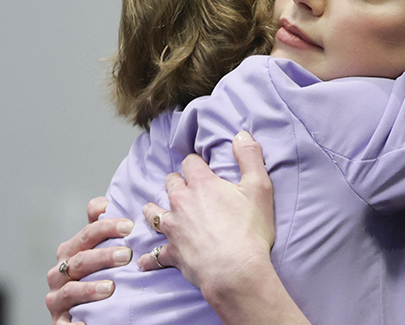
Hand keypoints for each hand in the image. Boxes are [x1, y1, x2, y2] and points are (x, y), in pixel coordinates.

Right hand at [45, 197, 133, 324]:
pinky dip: (75, 324)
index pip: (88, 234)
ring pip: (71, 290)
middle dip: (103, 256)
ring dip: (90, 288)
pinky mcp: (60, 322)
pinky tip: (87, 323)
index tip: (129, 226)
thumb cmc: (93, 274)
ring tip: (110, 287)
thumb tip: (103, 203)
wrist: (81, 312)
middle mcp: (60, 273)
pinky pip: (65, 324)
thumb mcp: (96, 249)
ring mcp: (57, 298)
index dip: (106, 227)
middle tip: (127, 255)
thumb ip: (99, 227)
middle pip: (80, 260)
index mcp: (70, 251)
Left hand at [139, 132, 309, 324]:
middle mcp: (182, 202)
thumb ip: (250, 156)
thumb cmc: (249, 229)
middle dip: (177, 183)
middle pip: (170, 184)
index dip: (196, 163)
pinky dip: (149, 258)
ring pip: (153, 213)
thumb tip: (241, 134)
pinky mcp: (172, 253)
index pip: (190, 162)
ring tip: (157, 212)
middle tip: (185, 188)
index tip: (201, 167)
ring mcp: (174, 228)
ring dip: (155, 211)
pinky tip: (145, 260)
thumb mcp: (259, 187)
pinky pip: (154, 255)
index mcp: (202, 184)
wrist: (236, 270)